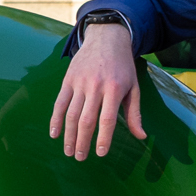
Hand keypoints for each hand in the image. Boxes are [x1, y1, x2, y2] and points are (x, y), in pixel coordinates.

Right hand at [49, 19, 144, 158]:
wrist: (106, 38)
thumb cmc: (122, 66)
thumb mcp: (133, 87)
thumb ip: (135, 113)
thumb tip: (141, 136)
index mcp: (114, 89)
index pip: (107, 119)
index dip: (103, 138)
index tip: (100, 153)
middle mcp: (95, 86)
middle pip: (86, 120)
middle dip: (82, 142)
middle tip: (80, 157)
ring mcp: (79, 82)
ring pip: (71, 114)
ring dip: (68, 135)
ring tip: (69, 151)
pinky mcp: (68, 80)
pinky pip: (60, 103)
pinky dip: (55, 119)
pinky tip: (54, 134)